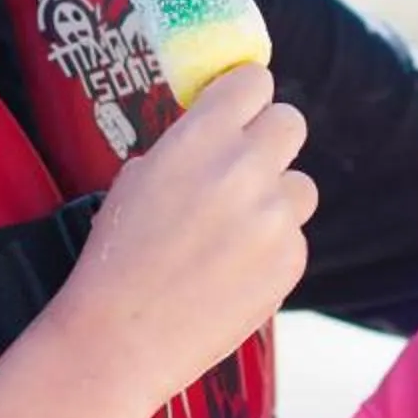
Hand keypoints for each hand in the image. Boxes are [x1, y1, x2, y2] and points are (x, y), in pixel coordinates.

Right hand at [52, 64, 316, 409]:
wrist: (120, 337)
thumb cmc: (117, 257)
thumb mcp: (137, 180)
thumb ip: (188, 149)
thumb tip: (221, 135)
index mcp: (200, 137)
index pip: (254, 80)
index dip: (244, 96)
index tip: (236, 112)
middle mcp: (245, 167)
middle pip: (291, 123)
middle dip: (269, 141)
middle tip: (244, 169)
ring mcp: (274, 216)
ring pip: (300, 186)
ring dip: (275, 200)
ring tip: (233, 234)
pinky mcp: (290, 260)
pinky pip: (294, 237)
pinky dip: (270, 250)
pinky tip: (231, 272)